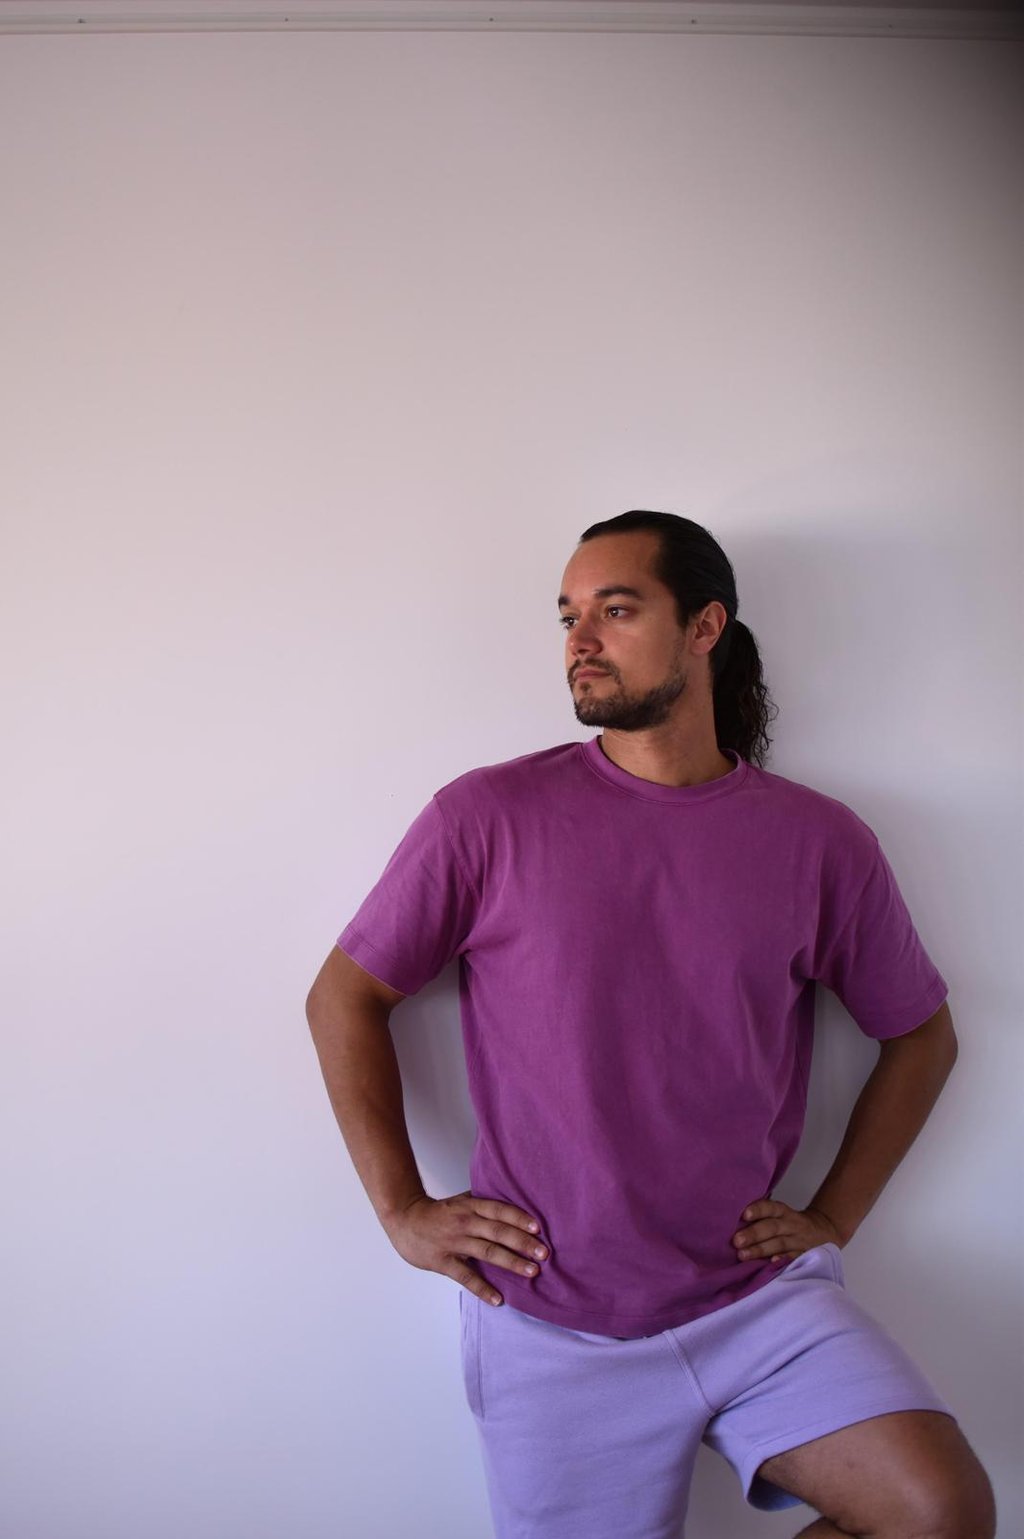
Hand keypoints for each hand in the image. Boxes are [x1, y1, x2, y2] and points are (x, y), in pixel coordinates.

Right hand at [383, 1189, 547, 1305]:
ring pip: (487, 1252)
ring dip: (511, 1262)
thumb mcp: (461, 1200)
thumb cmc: (439, 1212)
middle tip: (544, 1253)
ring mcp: (454, 1242)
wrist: (405, 1219)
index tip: (538, 1228)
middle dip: (522, 1243)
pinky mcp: (443, 1262)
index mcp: (470, 1206)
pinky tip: (498, 1299)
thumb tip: (516, 1205)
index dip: (519, 1218)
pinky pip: (466, 1277)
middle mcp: (465, 1222)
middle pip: (498, 1232)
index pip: (499, 1210)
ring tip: (532, 1271)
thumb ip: (484, 1204)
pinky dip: (483, 1289)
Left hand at [731, 1199, 842, 1267]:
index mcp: (783, 1212)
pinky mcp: (806, 1254)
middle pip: (772, 1227)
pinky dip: (784, 1260)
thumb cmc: (788, 1225)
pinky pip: (794, 1257)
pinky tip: (772, 1263)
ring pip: (780, 1243)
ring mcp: (799, 1240)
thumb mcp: (780, 1215)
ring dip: (761, 1249)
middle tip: (736, 1241)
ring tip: (743, 1255)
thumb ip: (760, 1217)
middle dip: (754, 1234)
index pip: (770, 1207)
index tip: (744, 1214)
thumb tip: (727, 1220)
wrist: (824, 1232)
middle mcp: (791, 1224)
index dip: (758, 1210)